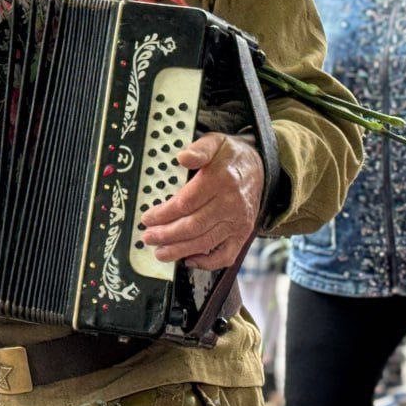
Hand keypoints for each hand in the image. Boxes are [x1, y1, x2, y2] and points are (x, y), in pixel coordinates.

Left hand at [140, 133, 263, 270]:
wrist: (259, 166)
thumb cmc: (229, 155)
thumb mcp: (215, 142)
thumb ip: (199, 149)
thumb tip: (183, 157)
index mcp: (221, 180)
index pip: (186, 202)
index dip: (164, 213)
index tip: (147, 218)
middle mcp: (231, 204)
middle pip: (194, 225)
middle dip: (167, 235)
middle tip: (147, 238)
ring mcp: (238, 222)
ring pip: (206, 242)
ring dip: (180, 250)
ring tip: (159, 253)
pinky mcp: (243, 234)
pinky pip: (226, 255)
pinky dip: (207, 263)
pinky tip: (187, 260)